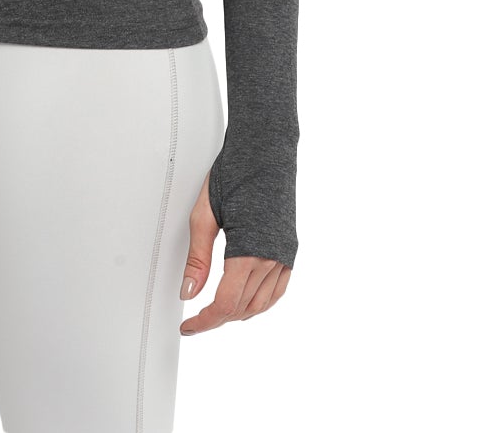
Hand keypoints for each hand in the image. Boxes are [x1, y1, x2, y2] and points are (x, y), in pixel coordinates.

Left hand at [178, 169, 290, 333]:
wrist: (265, 150)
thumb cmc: (235, 173)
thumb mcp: (204, 214)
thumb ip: (197, 257)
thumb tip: (188, 291)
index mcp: (248, 252)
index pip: (225, 304)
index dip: (205, 321)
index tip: (189, 326)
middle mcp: (271, 258)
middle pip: (243, 308)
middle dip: (218, 318)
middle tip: (195, 319)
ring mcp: (284, 254)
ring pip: (262, 304)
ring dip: (239, 313)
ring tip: (216, 312)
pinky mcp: (289, 248)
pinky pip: (278, 289)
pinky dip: (261, 302)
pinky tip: (246, 298)